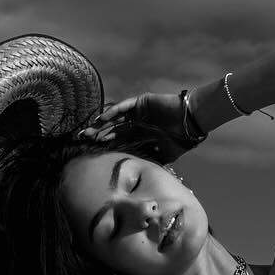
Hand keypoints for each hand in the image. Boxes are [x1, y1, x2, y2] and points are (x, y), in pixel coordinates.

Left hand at [84, 91, 199, 161]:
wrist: (193, 123)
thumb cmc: (182, 139)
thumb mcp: (165, 156)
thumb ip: (152, 161)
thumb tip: (142, 172)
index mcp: (140, 135)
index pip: (118, 140)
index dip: (104, 145)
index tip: (90, 152)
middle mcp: (136, 123)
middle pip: (112, 129)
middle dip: (97, 135)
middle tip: (81, 141)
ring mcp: (138, 112)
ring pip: (115, 119)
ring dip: (101, 125)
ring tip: (87, 132)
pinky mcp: (141, 102)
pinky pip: (123, 107)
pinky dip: (112, 112)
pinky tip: (101, 118)